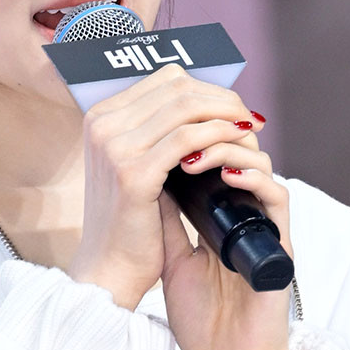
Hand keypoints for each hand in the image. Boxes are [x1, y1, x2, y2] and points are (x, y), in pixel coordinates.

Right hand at [67, 64, 265, 309]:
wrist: (109, 269)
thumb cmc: (128, 222)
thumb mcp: (133, 165)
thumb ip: (154, 135)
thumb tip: (201, 109)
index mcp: (100, 117)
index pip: (163, 80)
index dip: (205, 88)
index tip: (231, 106)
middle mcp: (102, 124)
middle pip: (176, 87)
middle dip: (220, 98)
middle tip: (247, 116)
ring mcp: (114, 146)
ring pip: (184, 107)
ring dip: (225, 113)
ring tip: (249, 127)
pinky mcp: (133, 172)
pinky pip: (187, 138)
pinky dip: (218, 134)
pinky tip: (237, 141)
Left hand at [160, 146, 294, 349]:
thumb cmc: (200, 316)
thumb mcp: (170, 256)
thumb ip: (165, 217)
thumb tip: (140, 172)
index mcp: (219, 214)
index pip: (212, 158)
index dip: (191, 136)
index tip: (159, 130)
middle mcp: (244, 214)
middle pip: (237, 151)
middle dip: (208, 133)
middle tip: (177, 131)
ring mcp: (263, 226)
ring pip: (259, 164)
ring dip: (226, 149)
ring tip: (193, 154)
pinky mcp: (279, 244)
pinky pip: (277, 197)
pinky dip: (253, 179)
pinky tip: (226, 174)